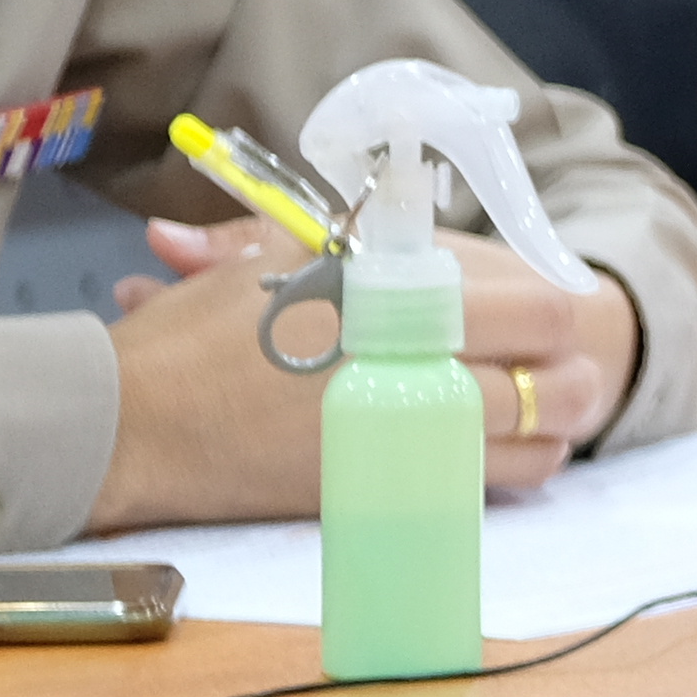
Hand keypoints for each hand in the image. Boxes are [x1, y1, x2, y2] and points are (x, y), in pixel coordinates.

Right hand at [87, 223, 637, 528]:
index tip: (549, 312)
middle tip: (572, 367)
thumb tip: (399, 203)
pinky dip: (507, 472)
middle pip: (547, 374)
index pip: (532, 307)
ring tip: (554, 410)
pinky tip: (502, 454)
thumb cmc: (196, 332)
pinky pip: (481, 491)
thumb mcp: (275, 259)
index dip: (550, 309)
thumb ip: (349, 234)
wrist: (125, 425)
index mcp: (400, 301)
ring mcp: (399, 438)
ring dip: (552, 424)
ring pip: (531, 440)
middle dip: (569, 369)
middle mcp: (412, 368)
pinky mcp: (378, 493)